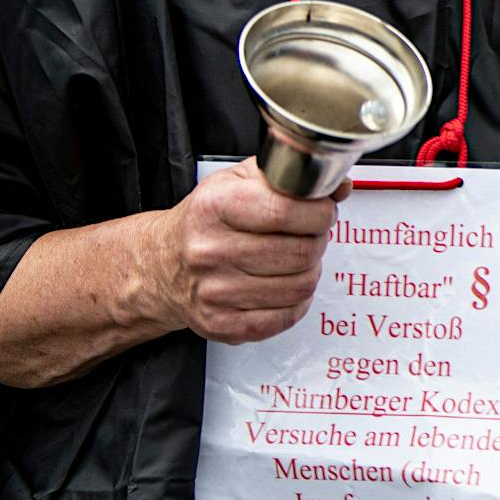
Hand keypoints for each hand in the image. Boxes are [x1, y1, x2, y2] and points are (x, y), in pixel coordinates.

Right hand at [142, 156, 344, 342]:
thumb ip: (289, 176)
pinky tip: (283, 284)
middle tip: (308, 235)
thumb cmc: (205, 220)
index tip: (322, 210)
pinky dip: (296, 301)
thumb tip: (338, 186)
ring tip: (295, 258)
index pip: (287, 211)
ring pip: (301, 285)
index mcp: (215, 208)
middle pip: (301, 251)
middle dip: (317, 240)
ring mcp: (215, 292)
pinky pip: (286, 317)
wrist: (160, 265)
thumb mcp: (237, 181)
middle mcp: (211, 251)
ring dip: (310, 270)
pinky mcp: (222, 324)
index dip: (319, 211)